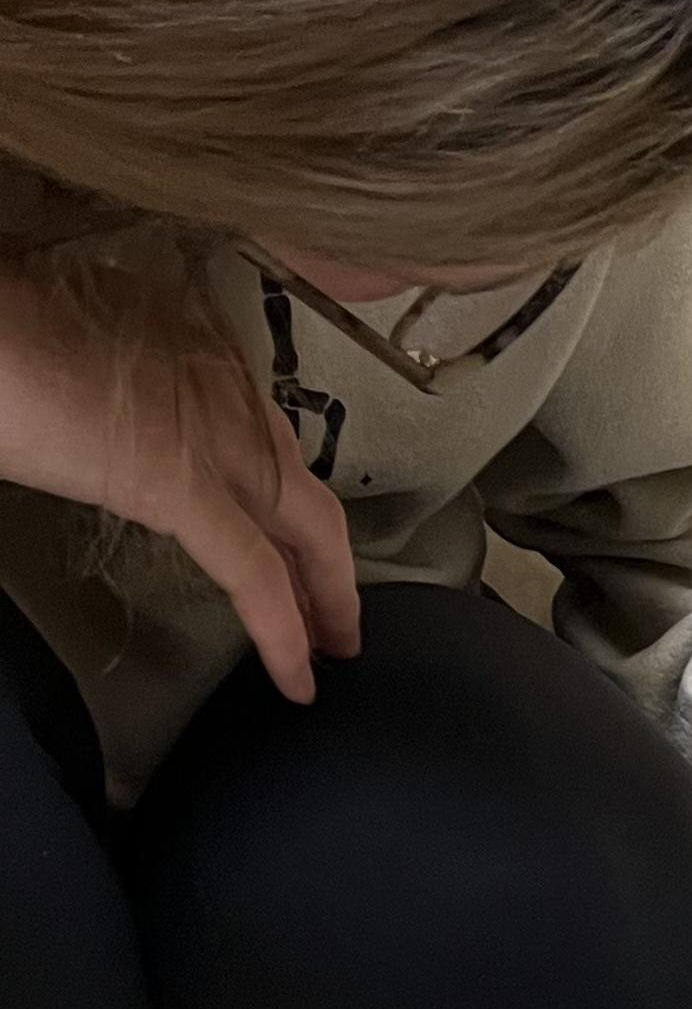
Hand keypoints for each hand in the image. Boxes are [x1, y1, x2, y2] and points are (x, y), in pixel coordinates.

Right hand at [0, 255, 356, 700]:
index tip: (294, 539)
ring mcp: (217, 434)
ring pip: (307, 528)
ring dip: (325, 596)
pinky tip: (297, 675)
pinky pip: (254, 572)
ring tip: (332, 648)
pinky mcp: (182, 485)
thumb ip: (119, 400)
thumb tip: (107, 433)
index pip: (267, 445)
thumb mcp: (83, 359)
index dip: (287, 502)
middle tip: (341, 618)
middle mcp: (228, 391)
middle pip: (306, 492)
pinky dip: (284, 629)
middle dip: (331, 563)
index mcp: (203, 359)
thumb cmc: (10, 333)